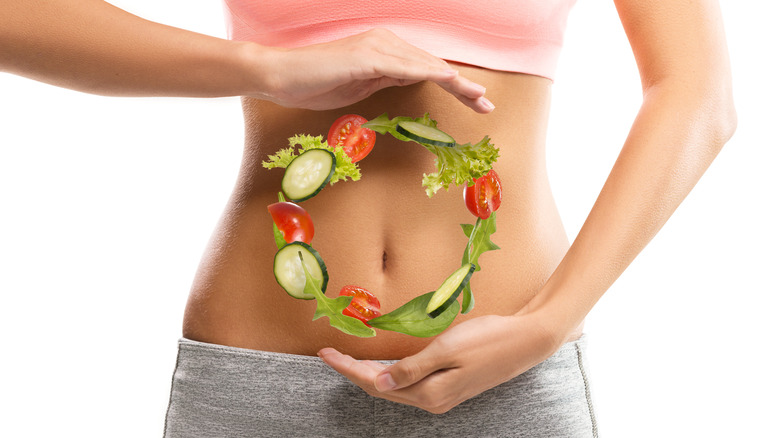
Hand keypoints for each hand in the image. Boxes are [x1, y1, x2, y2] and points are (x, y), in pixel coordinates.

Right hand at [251, 28, 493, 112]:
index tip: (474, 103)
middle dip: (463, 86)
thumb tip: (408, 81)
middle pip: (432, 66)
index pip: (425, 70)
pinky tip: (451, 84)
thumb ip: (385, 81)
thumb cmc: (314, 85)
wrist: (280, 76)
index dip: (453, 86)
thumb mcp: (359, 87)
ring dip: (456, 83)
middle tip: (488, 104)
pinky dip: (431, 75)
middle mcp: (384, 43)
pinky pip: (406, 67)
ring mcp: (377, 47)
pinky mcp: (367, 56)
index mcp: (383, 51)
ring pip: (426, 66)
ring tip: (479, 98)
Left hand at [318, 312, 560, 413]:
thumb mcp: (445, 350)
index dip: (348, 369)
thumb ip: (411, 368)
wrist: (526, 341)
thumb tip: (378, 382)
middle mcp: (433, 400)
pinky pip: (410, 384)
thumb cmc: (487, 339)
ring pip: (395, 388)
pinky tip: (384, 366)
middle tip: (330, 354)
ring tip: (348, 360)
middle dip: (354, 372)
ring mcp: (442, 396)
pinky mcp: (450, 387)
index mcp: (428, 393)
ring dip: (370, 375)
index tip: (326, 353)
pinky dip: (391, 374)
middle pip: (382, 389)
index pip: (376, 383)